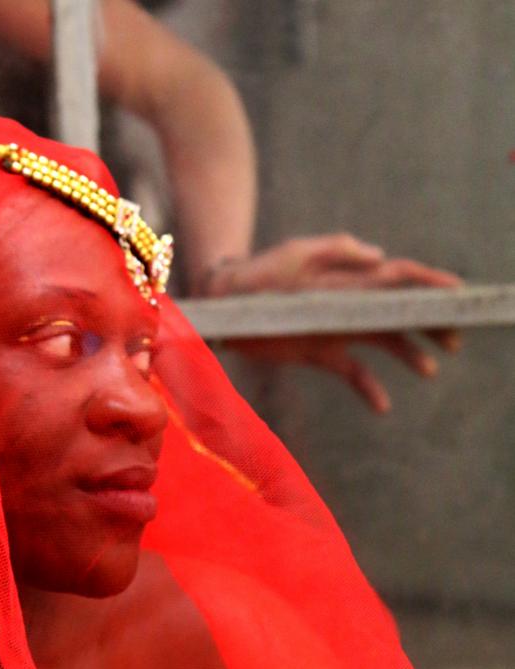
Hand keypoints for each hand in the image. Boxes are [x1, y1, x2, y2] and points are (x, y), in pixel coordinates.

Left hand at [200, 234, 462, 413]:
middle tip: (454, 339)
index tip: (458, 293)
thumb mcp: (296, 252)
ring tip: (429, 369)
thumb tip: (379, 254)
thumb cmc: (262, 270)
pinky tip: (383, 404)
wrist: (227, 303)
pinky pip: (353, 372)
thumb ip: (337, 247)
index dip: (430, 283)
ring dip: (409, 354)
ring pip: (384, 343)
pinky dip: (370, 388)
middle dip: (431, 323)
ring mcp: (339, 329)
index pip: (399, 277)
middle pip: (401, 314)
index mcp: (351, 277)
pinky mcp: (321, 353)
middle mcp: (352, 304)